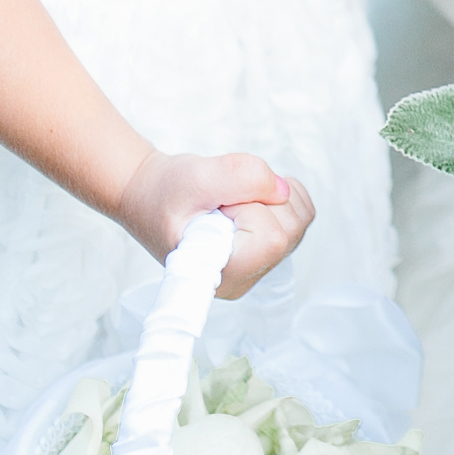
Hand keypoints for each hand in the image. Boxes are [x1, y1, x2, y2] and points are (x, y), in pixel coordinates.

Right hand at [113, 151, 316, 298]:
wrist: (152, 194)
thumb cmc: (164, 192)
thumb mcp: (195, 175)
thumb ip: (241, 176)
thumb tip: (282, 190)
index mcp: (219, 274)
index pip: (270, 239)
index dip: (252, 209)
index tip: (219, 206)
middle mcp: (243, 279)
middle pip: (289, 228)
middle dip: (261, 199)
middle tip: (223, 200)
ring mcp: (259, 267)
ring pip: (299, 218)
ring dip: (271, 194)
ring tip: (230, 200)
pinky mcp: (270, 249)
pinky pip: (301, 212)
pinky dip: (281, 193)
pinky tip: (246, 200)